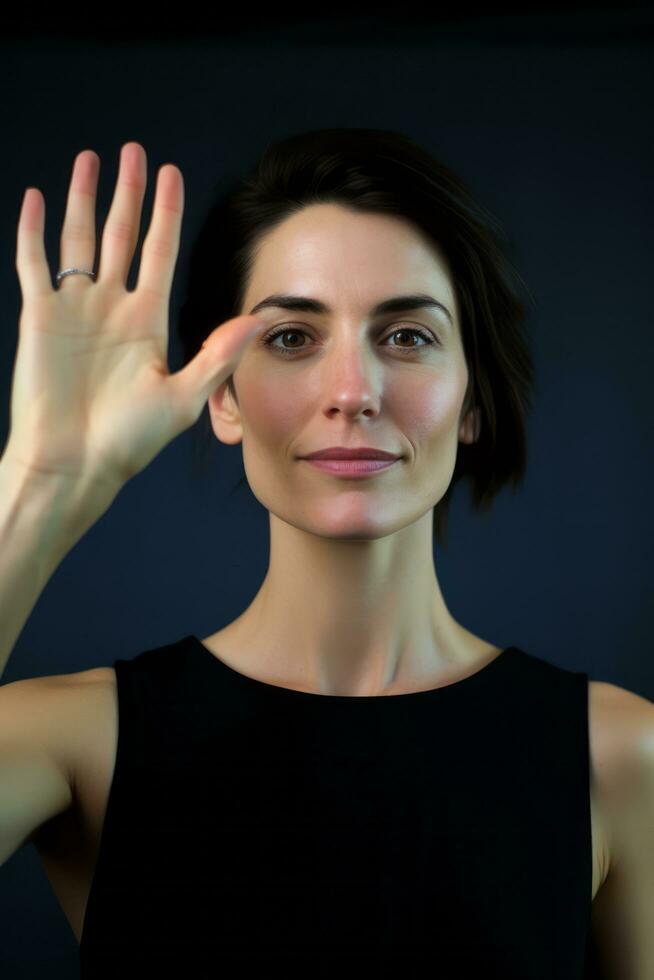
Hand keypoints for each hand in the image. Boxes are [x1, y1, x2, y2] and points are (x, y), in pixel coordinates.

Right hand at [5, 142, 264, 491]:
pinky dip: (33, 231)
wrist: (76, 463)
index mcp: (148, 320)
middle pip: (121, 234)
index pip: (160, 251)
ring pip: (78, 238)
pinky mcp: (39, 316)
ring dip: (82, 198)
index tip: (173, 173)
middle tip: (134, 151)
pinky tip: (37, 197)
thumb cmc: (129, 440)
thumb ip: (218, 355)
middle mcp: (113, 307)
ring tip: (89, 159)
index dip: (166, 212)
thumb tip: (260, 318)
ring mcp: (75, 308)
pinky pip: (34, 263)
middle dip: (128, 193)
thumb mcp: (183, 397)